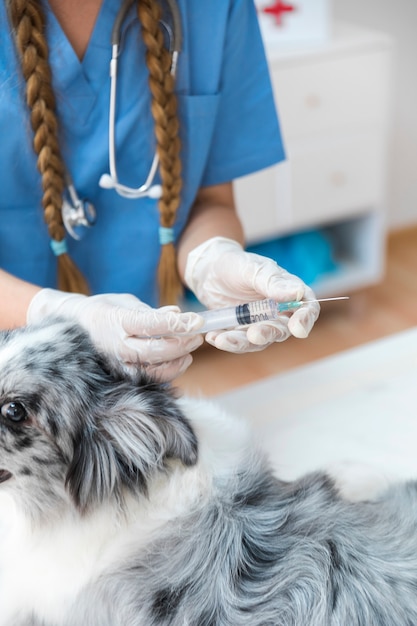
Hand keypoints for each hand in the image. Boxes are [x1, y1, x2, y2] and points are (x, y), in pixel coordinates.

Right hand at [27, 290, 203, 380]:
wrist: (75, 327)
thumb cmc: (105, 310)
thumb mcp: (127, 303)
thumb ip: (153, 312)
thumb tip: (178, 315)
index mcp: (118, 321)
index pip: (152, 324)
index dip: (178, 324)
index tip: (198, 320)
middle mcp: (117, 345)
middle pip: (157, 350)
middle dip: (182, 343)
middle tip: (198, 334)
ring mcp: (119, 364)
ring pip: (156, 369)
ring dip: (179, 359)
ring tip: (191, 346)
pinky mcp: (123, 375)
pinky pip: (151, 377)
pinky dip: (170, 370)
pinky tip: (182, 359)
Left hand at [184, 237, 319, 352]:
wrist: (209, 270)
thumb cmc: (236, 264)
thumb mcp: (252, 268)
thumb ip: (272, 282)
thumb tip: (298, 293)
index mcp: (288, 291)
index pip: (307, 307)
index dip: (305, 319)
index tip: (298, 329)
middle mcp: (278, 311)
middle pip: (282, 330)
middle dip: (267, 334)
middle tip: (253, 334)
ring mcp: (260, 323)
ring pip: (258, 340)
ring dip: (242, 342)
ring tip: (222, 339)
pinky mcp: (242, 331)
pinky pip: (238, 341)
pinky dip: (226, 341)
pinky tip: (212, 336)